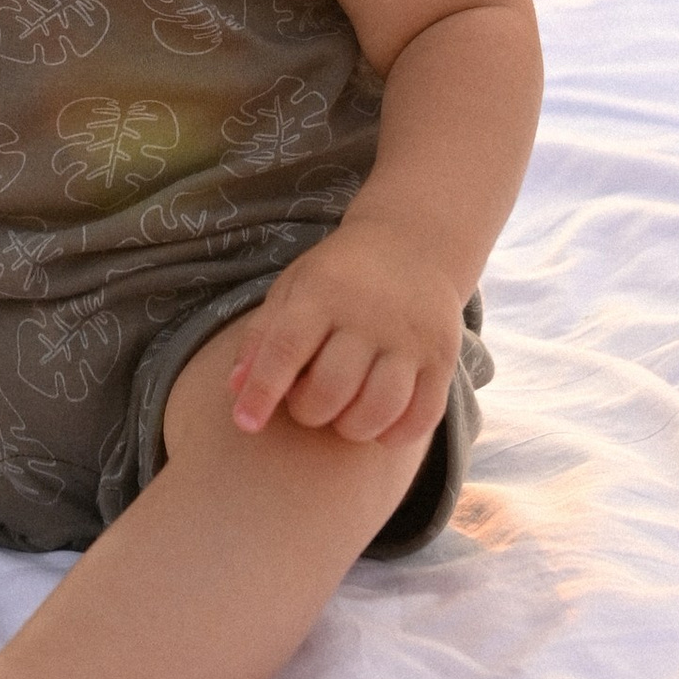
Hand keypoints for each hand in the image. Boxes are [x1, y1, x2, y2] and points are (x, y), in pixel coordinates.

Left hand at [225, 217, 461, 448]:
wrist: (413, 244)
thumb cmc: (338, 276)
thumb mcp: (293, 288)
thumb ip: (262, 337)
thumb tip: (235, 390)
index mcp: (324, 291)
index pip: (286, 348)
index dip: (262, 391)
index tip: (245, 423)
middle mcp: (371, 313)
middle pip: (331, 389)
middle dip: (309, 410)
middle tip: (309, 399)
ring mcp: (412, 337)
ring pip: (378, 410)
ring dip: (351, 427)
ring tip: (343, 412)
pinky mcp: (443, 358)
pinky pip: (422, 417)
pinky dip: (395, 434)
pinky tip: (379, 423)